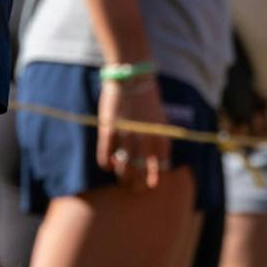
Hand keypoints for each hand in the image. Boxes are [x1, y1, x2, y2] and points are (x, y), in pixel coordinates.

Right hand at [96, 74, 169, 190]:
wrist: (132, 77)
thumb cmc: (147, 100)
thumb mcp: (160, 120)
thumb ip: (159, 140)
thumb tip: (158, 163)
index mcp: (160, 135)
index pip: (159, 166)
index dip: (153, 179)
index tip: (149, 186)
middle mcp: (145, 137)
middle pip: (141, 170)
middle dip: (137, 184)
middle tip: (133, 188)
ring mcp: (126, 134)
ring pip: (123, 166)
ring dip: (122, 176)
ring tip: (121, 179)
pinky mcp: (109, 128)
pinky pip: (106, 154)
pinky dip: (106, 163)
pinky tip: (107, 166)